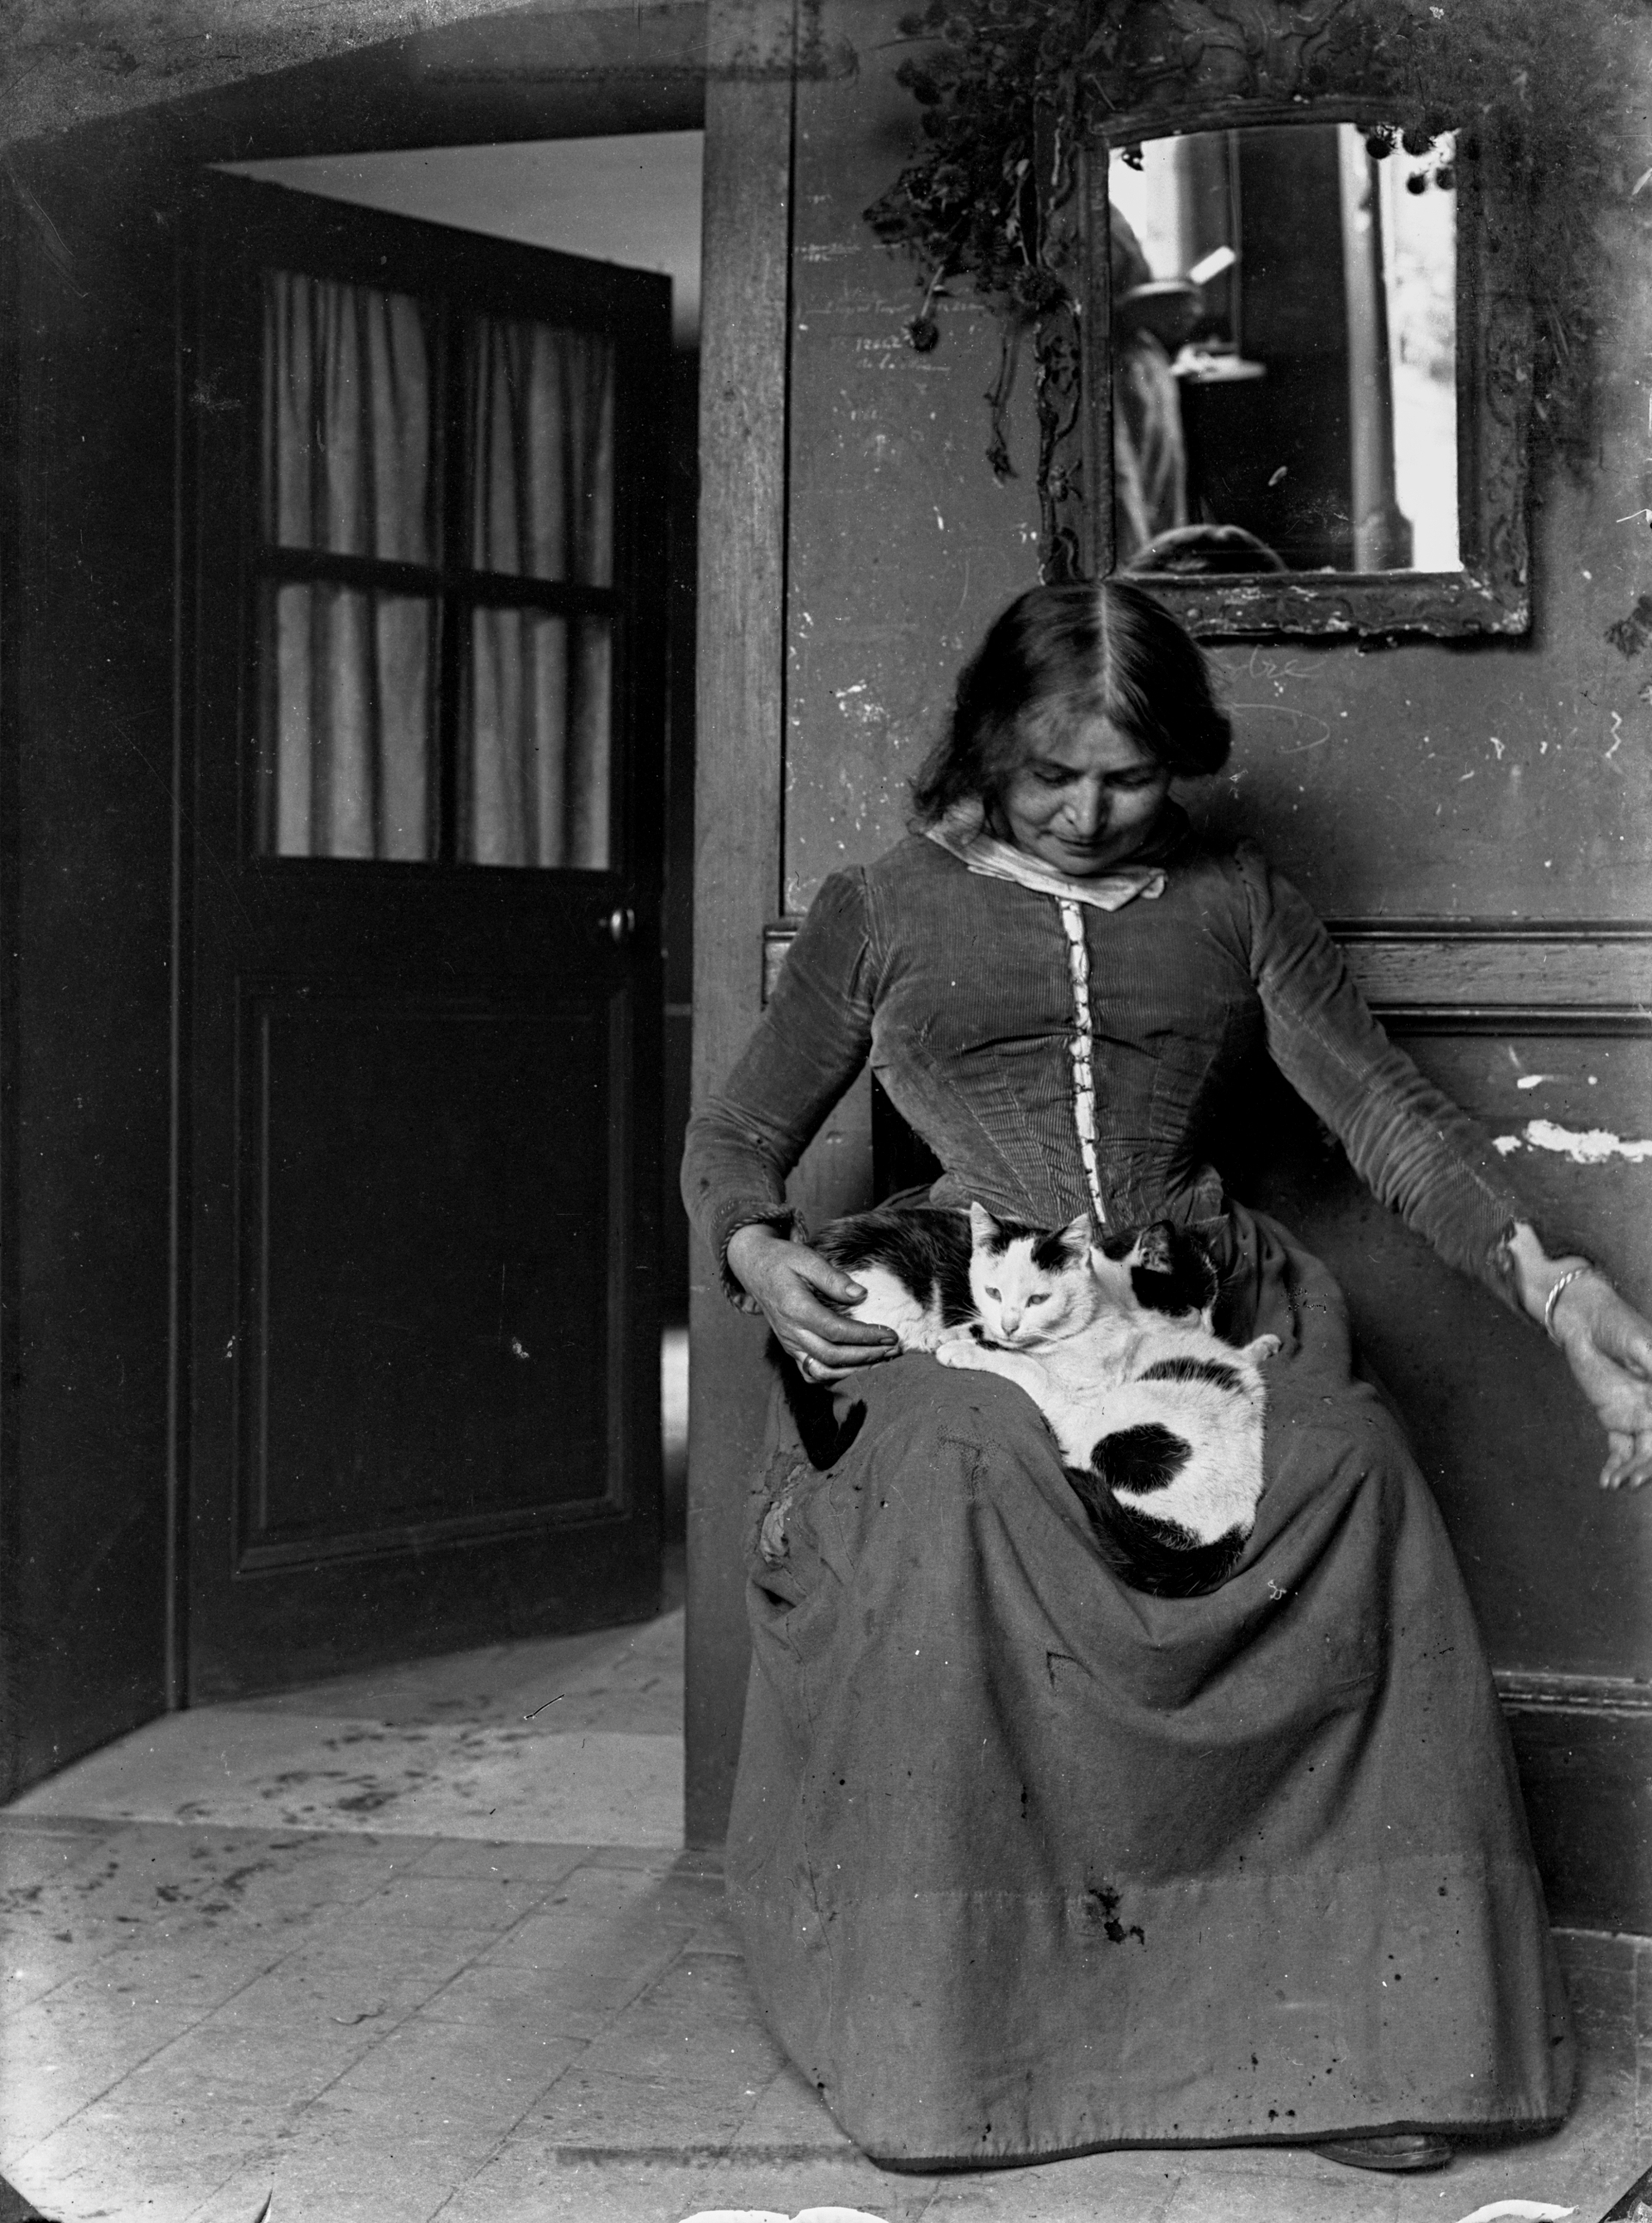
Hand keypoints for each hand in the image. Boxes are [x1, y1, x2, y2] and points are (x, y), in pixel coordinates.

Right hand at [726, 1223, 898, 1380]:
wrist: (754, 1268)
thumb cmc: (783, 1260)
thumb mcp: (806, 1258)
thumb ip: (832, 1278)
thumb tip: (861, 1294)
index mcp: (795, 1308)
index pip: (836, 1331)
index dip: (866, 1336)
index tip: (891, 1334)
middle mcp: (790, 1331)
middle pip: (832, 1356)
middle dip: (867, 1356)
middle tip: (894, 1349)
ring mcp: (789, 1343)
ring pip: (823, 1369)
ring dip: (855, 1369)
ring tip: (882, 1359)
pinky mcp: (790, 1348)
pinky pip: (812, 1371)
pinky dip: (834, 1376)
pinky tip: (857, 1368)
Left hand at [1550, 1272, 1651, 1489]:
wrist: (1584, 1320)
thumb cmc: (1619, 1325)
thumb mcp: (1643, 1347)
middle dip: (1650, 1466)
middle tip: (1635, 1479)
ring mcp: (1638, 1414)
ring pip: (1643, 1453)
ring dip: (1634, 1470)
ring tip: (1618, 1483)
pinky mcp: (1615, 1418)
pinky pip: (1620, 1448)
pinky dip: (1616, 1465)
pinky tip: (1608, 1482)